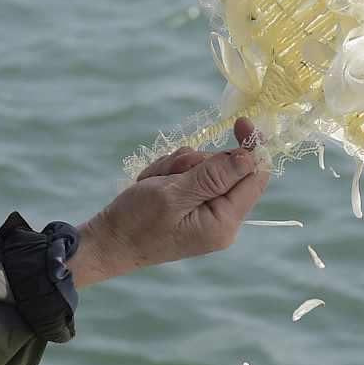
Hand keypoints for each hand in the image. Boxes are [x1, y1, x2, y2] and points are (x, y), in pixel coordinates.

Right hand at [69, 117, 269, 286]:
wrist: (108, 242)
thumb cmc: (135, 222)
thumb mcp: (172, 194)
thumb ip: (213, 176)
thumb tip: (249, 157)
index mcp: (224, 222)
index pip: (255, 177)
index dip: (252, 147)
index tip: (240, 122)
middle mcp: (222, 220)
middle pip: (228, 168)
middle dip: (197, 161)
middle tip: (169, 173)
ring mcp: (207, 214)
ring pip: (205, 168)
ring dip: (178, 167)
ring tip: (154, 184)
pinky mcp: (193, 208)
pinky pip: (190, 176)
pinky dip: (171, 174)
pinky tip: (153, 186)